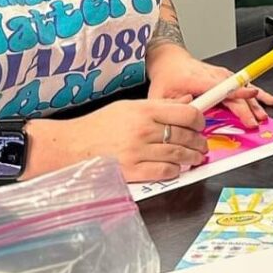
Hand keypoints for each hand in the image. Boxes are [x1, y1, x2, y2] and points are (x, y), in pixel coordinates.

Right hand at [52, 98, 209, 182]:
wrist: (72, 145)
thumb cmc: (98, 125)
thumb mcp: (128, 106)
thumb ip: (160, 105)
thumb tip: (187, 100)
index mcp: (144, 110)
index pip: (186, 113)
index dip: (199, 120)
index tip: (200, 124)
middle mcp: (144, 129)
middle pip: (186, 135)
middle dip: (199, 141)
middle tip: (201, 143)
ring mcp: (138, 151)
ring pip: (179, 154)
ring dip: (192, 157)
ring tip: (195, 157)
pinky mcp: (133, 171)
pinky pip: (164, 171)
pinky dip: (175, 171)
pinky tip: (176, 168)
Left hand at [147, 50, 272, 127]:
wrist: (170, 59)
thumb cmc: (167, 76)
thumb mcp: (161, 95)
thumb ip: (172, 108)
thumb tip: (186, 119)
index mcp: (199, 79)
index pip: (222, 87)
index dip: (236, 94)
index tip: (248, 99)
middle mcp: (214, 76)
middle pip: (237, 91)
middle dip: (249, 107)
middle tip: (255, 121)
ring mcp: (222, 75)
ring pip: (244, 87)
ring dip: (256, 101)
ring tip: (265, 113)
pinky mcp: (226, 77)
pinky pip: (245, 86)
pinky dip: (258, 94)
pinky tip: (269, 100)